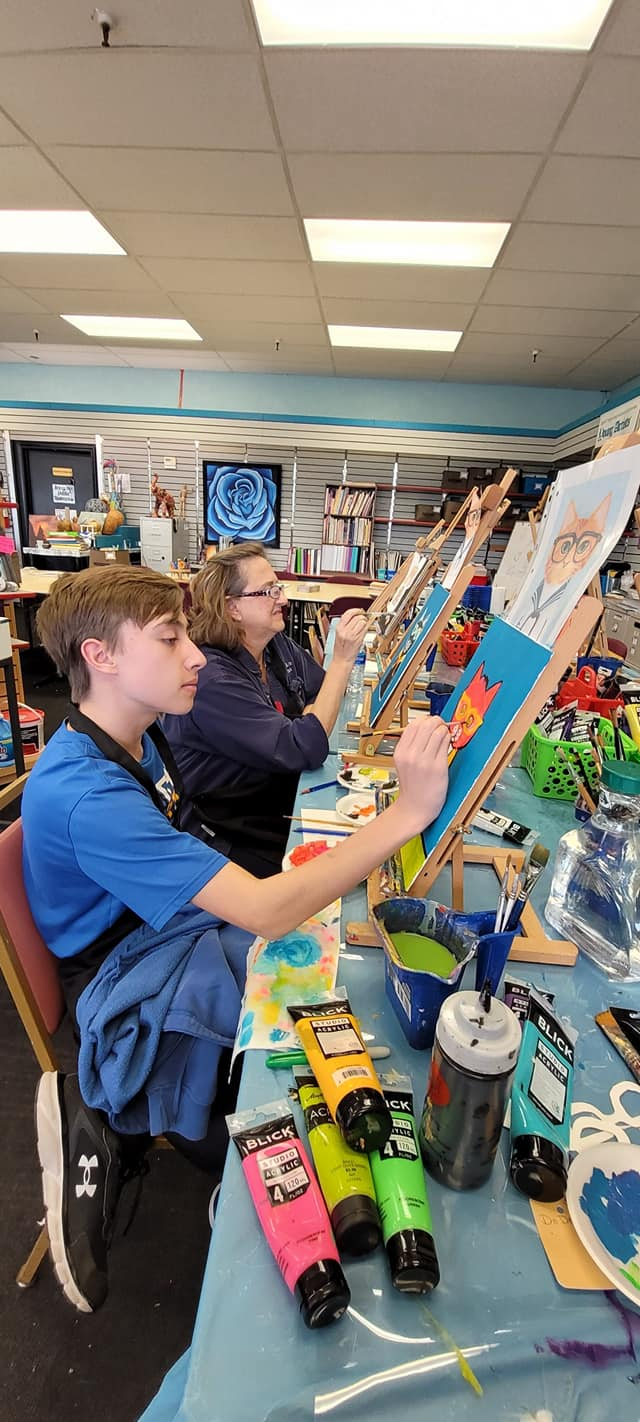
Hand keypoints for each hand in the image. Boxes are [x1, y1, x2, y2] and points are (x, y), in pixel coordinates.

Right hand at [334, 608, 367, 663]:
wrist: (342, 659)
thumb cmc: (341, 648)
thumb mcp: (339, 634)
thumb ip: (345, 624)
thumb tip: (354, 616)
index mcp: (339, 628)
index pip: (348, 614)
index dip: (355, 610)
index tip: (359, 610)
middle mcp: (345, 631)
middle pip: (357, 617)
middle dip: (361, 616)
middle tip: (362, 618)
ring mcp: (352, 635)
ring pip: (362, 622)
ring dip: (364, 622)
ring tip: (363, 625)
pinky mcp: (359, 639)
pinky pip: (365, 629)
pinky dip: (366, 628)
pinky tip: (364, 630)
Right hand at [393, 716, 449, 833]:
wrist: (414, 809)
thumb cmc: (412, 787)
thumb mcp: (404, 763)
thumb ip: (412, 746)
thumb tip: (426, 727)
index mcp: (400, 752)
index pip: (414, 724)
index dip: (426, 721)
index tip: (431, 724)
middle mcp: (410, 754)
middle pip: (426, 724)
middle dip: (437, 722)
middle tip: (441, 727)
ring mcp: (424, 761)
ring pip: (438, 731)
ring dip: (444, 730)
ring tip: (445, 737)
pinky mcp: (438, 767)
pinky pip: (445, 743)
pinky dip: (449, 740)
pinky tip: (448, 745)